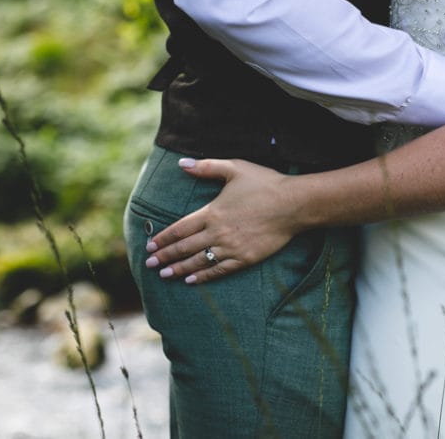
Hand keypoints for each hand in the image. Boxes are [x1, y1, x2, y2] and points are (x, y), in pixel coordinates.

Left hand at [144, 158, 301, 284]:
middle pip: (184, 248)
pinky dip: (204, 277)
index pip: (180, 229)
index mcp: (212, 212)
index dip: (163, 238)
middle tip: (150, 264)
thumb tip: (181, 163)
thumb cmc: (265, 184)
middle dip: (165, 256)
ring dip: (179, 269)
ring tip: (164, 275)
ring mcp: (231, 247)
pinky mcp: (245, 258)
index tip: (150, 246)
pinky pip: (219, 270)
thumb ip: (207, 167)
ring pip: (198, 262)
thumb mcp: (235, 168)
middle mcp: (218, 232)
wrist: (293, 204)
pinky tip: (192, 281)